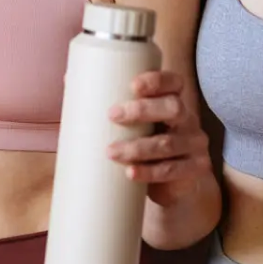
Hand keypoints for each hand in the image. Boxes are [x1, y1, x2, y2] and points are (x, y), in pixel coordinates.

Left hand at [107, 70, 213, 206]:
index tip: (132, 85)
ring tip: (111, 152)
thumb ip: (107, 103)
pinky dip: (149, 172)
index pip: (173, 82)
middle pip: (173, 108)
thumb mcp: (131, 124)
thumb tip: (68, 79)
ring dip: (138, 148)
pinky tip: (131, 173)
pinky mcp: (194, 170)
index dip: (156, 81)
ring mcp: (193, 145)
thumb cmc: (144, 143)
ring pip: (168, 144)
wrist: (172, 184)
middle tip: (112, 115)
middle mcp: (187, 120)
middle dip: (142, 110)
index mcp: (172, 101)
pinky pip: (173, 171)